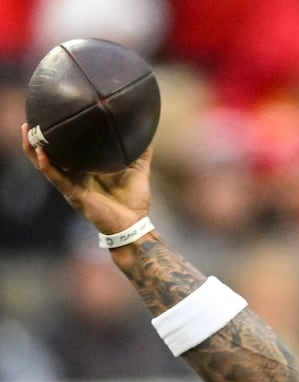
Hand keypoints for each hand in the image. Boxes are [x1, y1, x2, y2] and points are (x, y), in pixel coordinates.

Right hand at [19, 121, 151, 236]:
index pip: (69, 149)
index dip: (59, 135)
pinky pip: (55, 176)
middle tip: (31, 119)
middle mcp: (75, 174)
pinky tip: (41, 152)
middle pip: (50, 153)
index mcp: (87, 168)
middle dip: (38, 137)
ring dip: (33, 148)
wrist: (134, 224)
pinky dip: (46, 164)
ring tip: (26, 130)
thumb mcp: (139, 170)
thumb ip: (142, 153)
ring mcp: (71, 183)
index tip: (53, 115)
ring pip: (45, 163)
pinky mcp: (72, 193)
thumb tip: (148, 134)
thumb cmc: (134, 200)